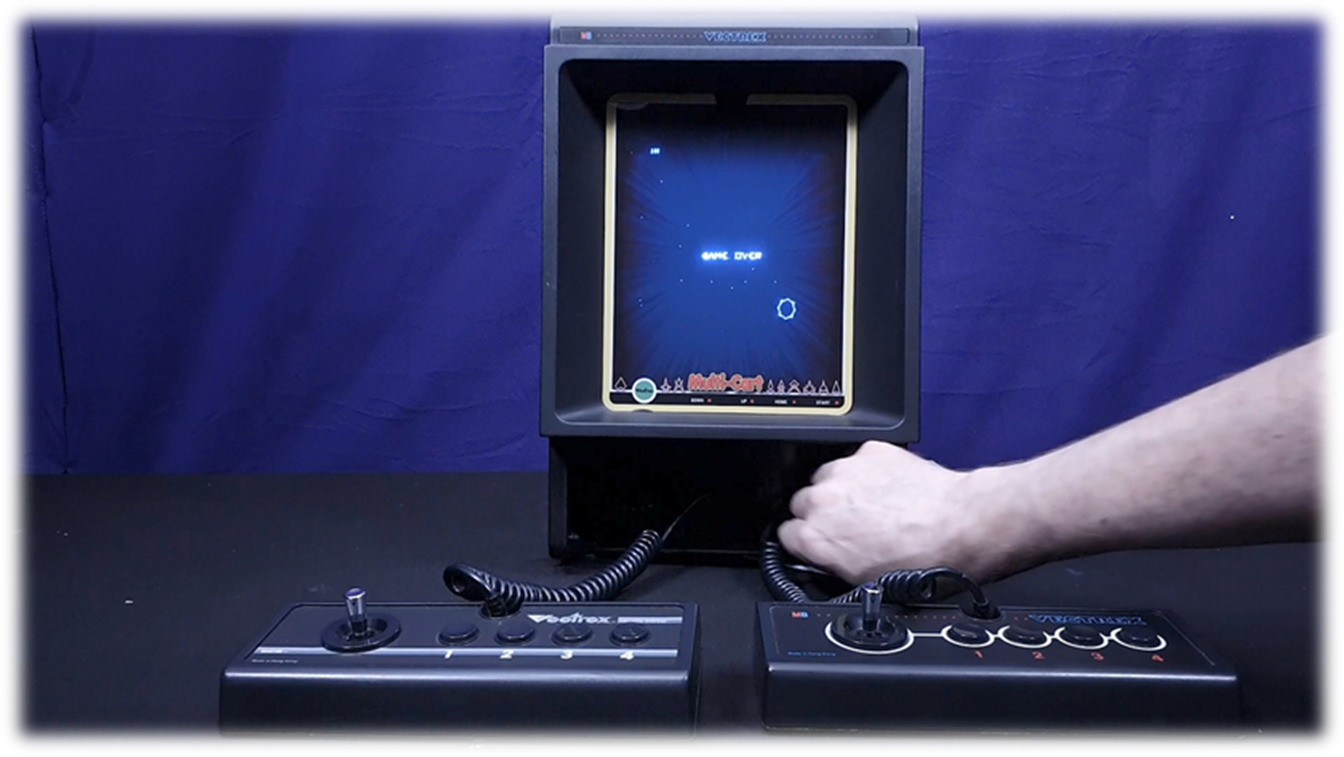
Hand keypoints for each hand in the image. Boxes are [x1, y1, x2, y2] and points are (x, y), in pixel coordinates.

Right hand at [776, 441, 1028, 583]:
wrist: (961, 526)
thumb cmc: (925, 559)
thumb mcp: (866, 580)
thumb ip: (833, 564)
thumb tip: (828, 560)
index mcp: (816, 537)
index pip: (787, 535)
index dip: (805, 539)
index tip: (819, 540)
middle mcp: (822, 501)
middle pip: (803, 503)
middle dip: (822, 513)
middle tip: (851, 524)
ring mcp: (844, 472)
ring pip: (827, 477)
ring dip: (843, 489)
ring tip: (873, 505)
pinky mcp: (869, 452)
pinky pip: (857, 460)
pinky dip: (869, 472)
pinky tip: (890, 488)